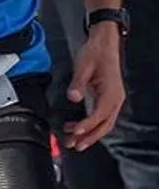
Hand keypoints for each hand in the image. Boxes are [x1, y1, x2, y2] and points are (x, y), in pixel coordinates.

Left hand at [64, 25, 124, 150]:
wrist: (104, 43)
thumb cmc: (95, 53)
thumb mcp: (83, 67)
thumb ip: (78, 83)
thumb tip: (73, 97)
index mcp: (111, 92)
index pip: (100, 114)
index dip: (87, 125)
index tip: (75, 132)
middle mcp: (115, 99)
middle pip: (105, 125)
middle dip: (90, 137)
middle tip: (74, 145)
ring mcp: (114, 99)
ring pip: (104, 123)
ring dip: (90, 134)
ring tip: (73, 141)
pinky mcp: (108, 98)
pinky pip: (102, 117)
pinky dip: (92, 125)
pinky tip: (78, 128)